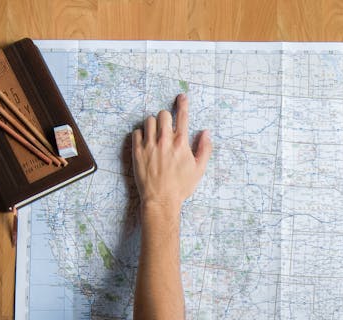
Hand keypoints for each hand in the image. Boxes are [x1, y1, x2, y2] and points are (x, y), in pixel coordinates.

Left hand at [131, 93, 211, 213]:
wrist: (160, 199)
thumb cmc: (181, 186)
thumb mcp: (199, 170)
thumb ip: (204, 149)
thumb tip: (206, 133)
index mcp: (181, 143)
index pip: (182, 116)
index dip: (183, 103)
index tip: (182, 97)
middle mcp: (164, 141)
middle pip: (163, 114)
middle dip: (166, 117)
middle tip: (167, 127)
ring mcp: (149, 145)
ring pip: (148, 120)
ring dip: (153, 124)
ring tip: (156, 134)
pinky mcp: (137, 151)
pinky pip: (136, 132)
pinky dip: (141, 134)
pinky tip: (146, 142)